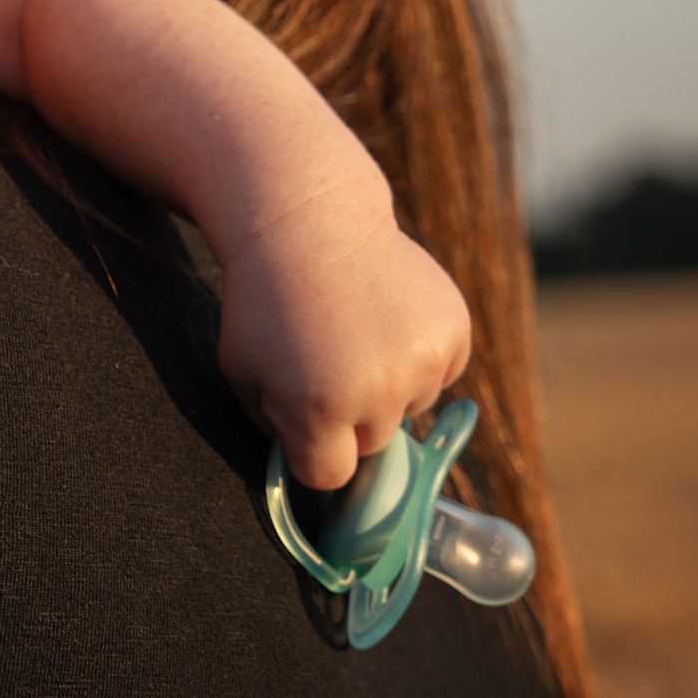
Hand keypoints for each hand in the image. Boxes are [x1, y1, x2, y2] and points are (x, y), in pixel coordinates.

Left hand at [215, 197, 472, 490]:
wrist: (308, 221)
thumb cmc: (263, 301)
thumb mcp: (243, 370)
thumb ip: (274, 427)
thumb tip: (310, 466)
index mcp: (318, 408)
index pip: (329, 476)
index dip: (313, 450)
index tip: (304, 424)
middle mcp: (378, 391)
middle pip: (372, 444)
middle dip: (349, 418)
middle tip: (325, 363)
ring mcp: (420, 361)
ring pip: (410, 407)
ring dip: (387, 384)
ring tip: (354, 330)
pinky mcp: (453, 331)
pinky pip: (440, 372)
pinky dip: (417, 355)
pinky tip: (385, 317)